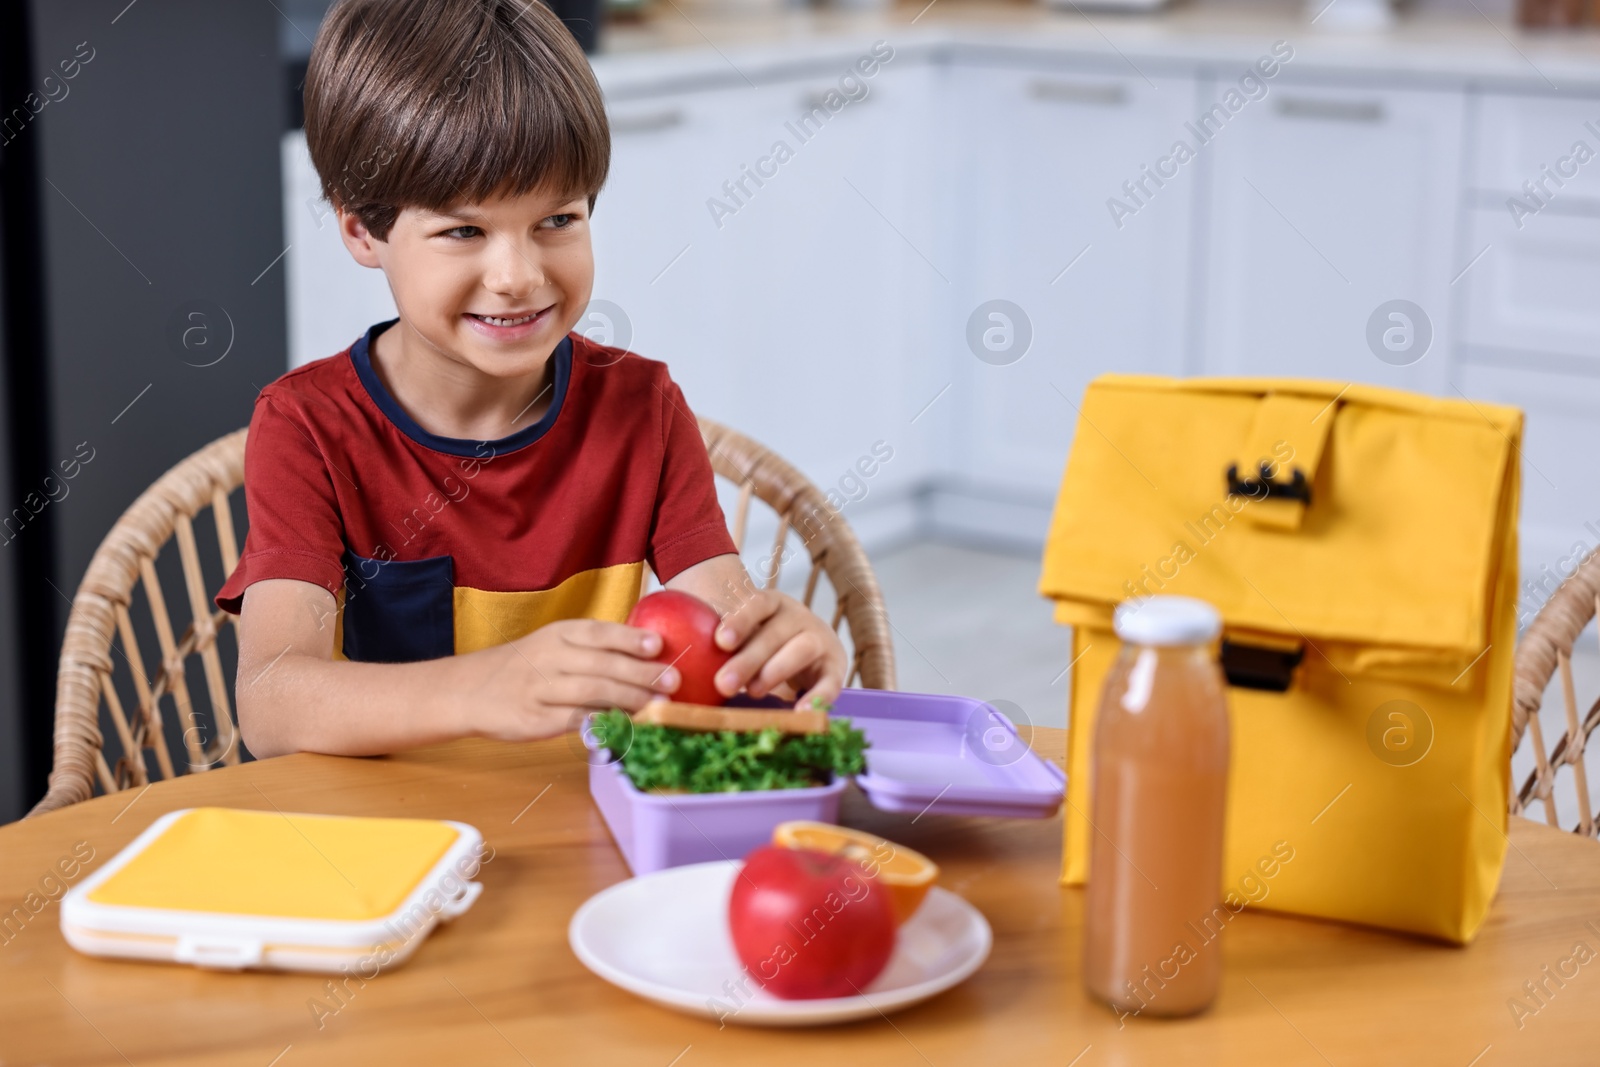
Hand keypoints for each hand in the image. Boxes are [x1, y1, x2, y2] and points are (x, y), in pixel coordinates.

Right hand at [465, 619, 679, 741]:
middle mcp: (550, 657)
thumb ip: (593, 647)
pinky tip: (627, 725)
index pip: (599, 632)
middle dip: (641, 673)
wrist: (470, 690)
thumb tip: (648, 654)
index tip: (659, 645)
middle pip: (602, 664)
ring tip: (657, 704)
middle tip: (673, 681)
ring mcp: (541, 689)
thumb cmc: (525, 666)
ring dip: (630, 699)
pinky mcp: (536, 719)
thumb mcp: (553, 643)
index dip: (630, 638)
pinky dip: (604, 722)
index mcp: (558, 634)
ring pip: (592, 692)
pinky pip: (576, 720)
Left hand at [711, 589, 847, 709]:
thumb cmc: (762, 646)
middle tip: (723, 684)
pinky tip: (800, 712)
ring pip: (802, 648)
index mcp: (773, 605)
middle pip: (774, 633)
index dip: (740, 620)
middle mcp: (799, 617)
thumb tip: (683, 671)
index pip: (758, 604)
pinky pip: (831, 681)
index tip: (720, 641)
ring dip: (775, 671)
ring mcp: (820, 639)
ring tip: (753, 693)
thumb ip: (723, 648)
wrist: (809, 648)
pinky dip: (817, 697)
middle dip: (748, 659)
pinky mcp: (835, 667)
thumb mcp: (746, 638)